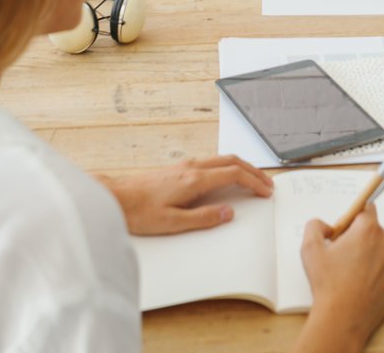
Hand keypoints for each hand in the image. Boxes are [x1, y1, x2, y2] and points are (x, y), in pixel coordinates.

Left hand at [98, 155, 273, 235]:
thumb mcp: (173, 223)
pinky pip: (211, 162)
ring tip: (252, 179)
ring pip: (222, 159)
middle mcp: (192, 167)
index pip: (233, 175)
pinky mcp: (178, 169)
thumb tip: (228, 213)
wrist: (116, 198)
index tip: (266, 191)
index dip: (254, 182)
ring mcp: (184, 166)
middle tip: (267, 184)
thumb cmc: (140, 212)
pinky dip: (227, 167)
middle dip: (253, 171)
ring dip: (241, 167)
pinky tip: (226, 176)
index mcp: (194, 179)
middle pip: (232, 162)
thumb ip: (204, 218)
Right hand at [294, 205, 383, 352]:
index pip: (367, 208)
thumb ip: (315, 225)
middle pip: (373, 230)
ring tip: (349, 272)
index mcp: (368, 230)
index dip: (352, 218)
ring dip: (367, 254)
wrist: (342, 319)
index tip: (343, 229)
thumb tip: (326, 226)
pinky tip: (358, 283)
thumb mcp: (310, 248)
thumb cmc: (328, 285)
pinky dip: (374, 271)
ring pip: (379, 249)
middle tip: (341, 254)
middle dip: (358, 237)